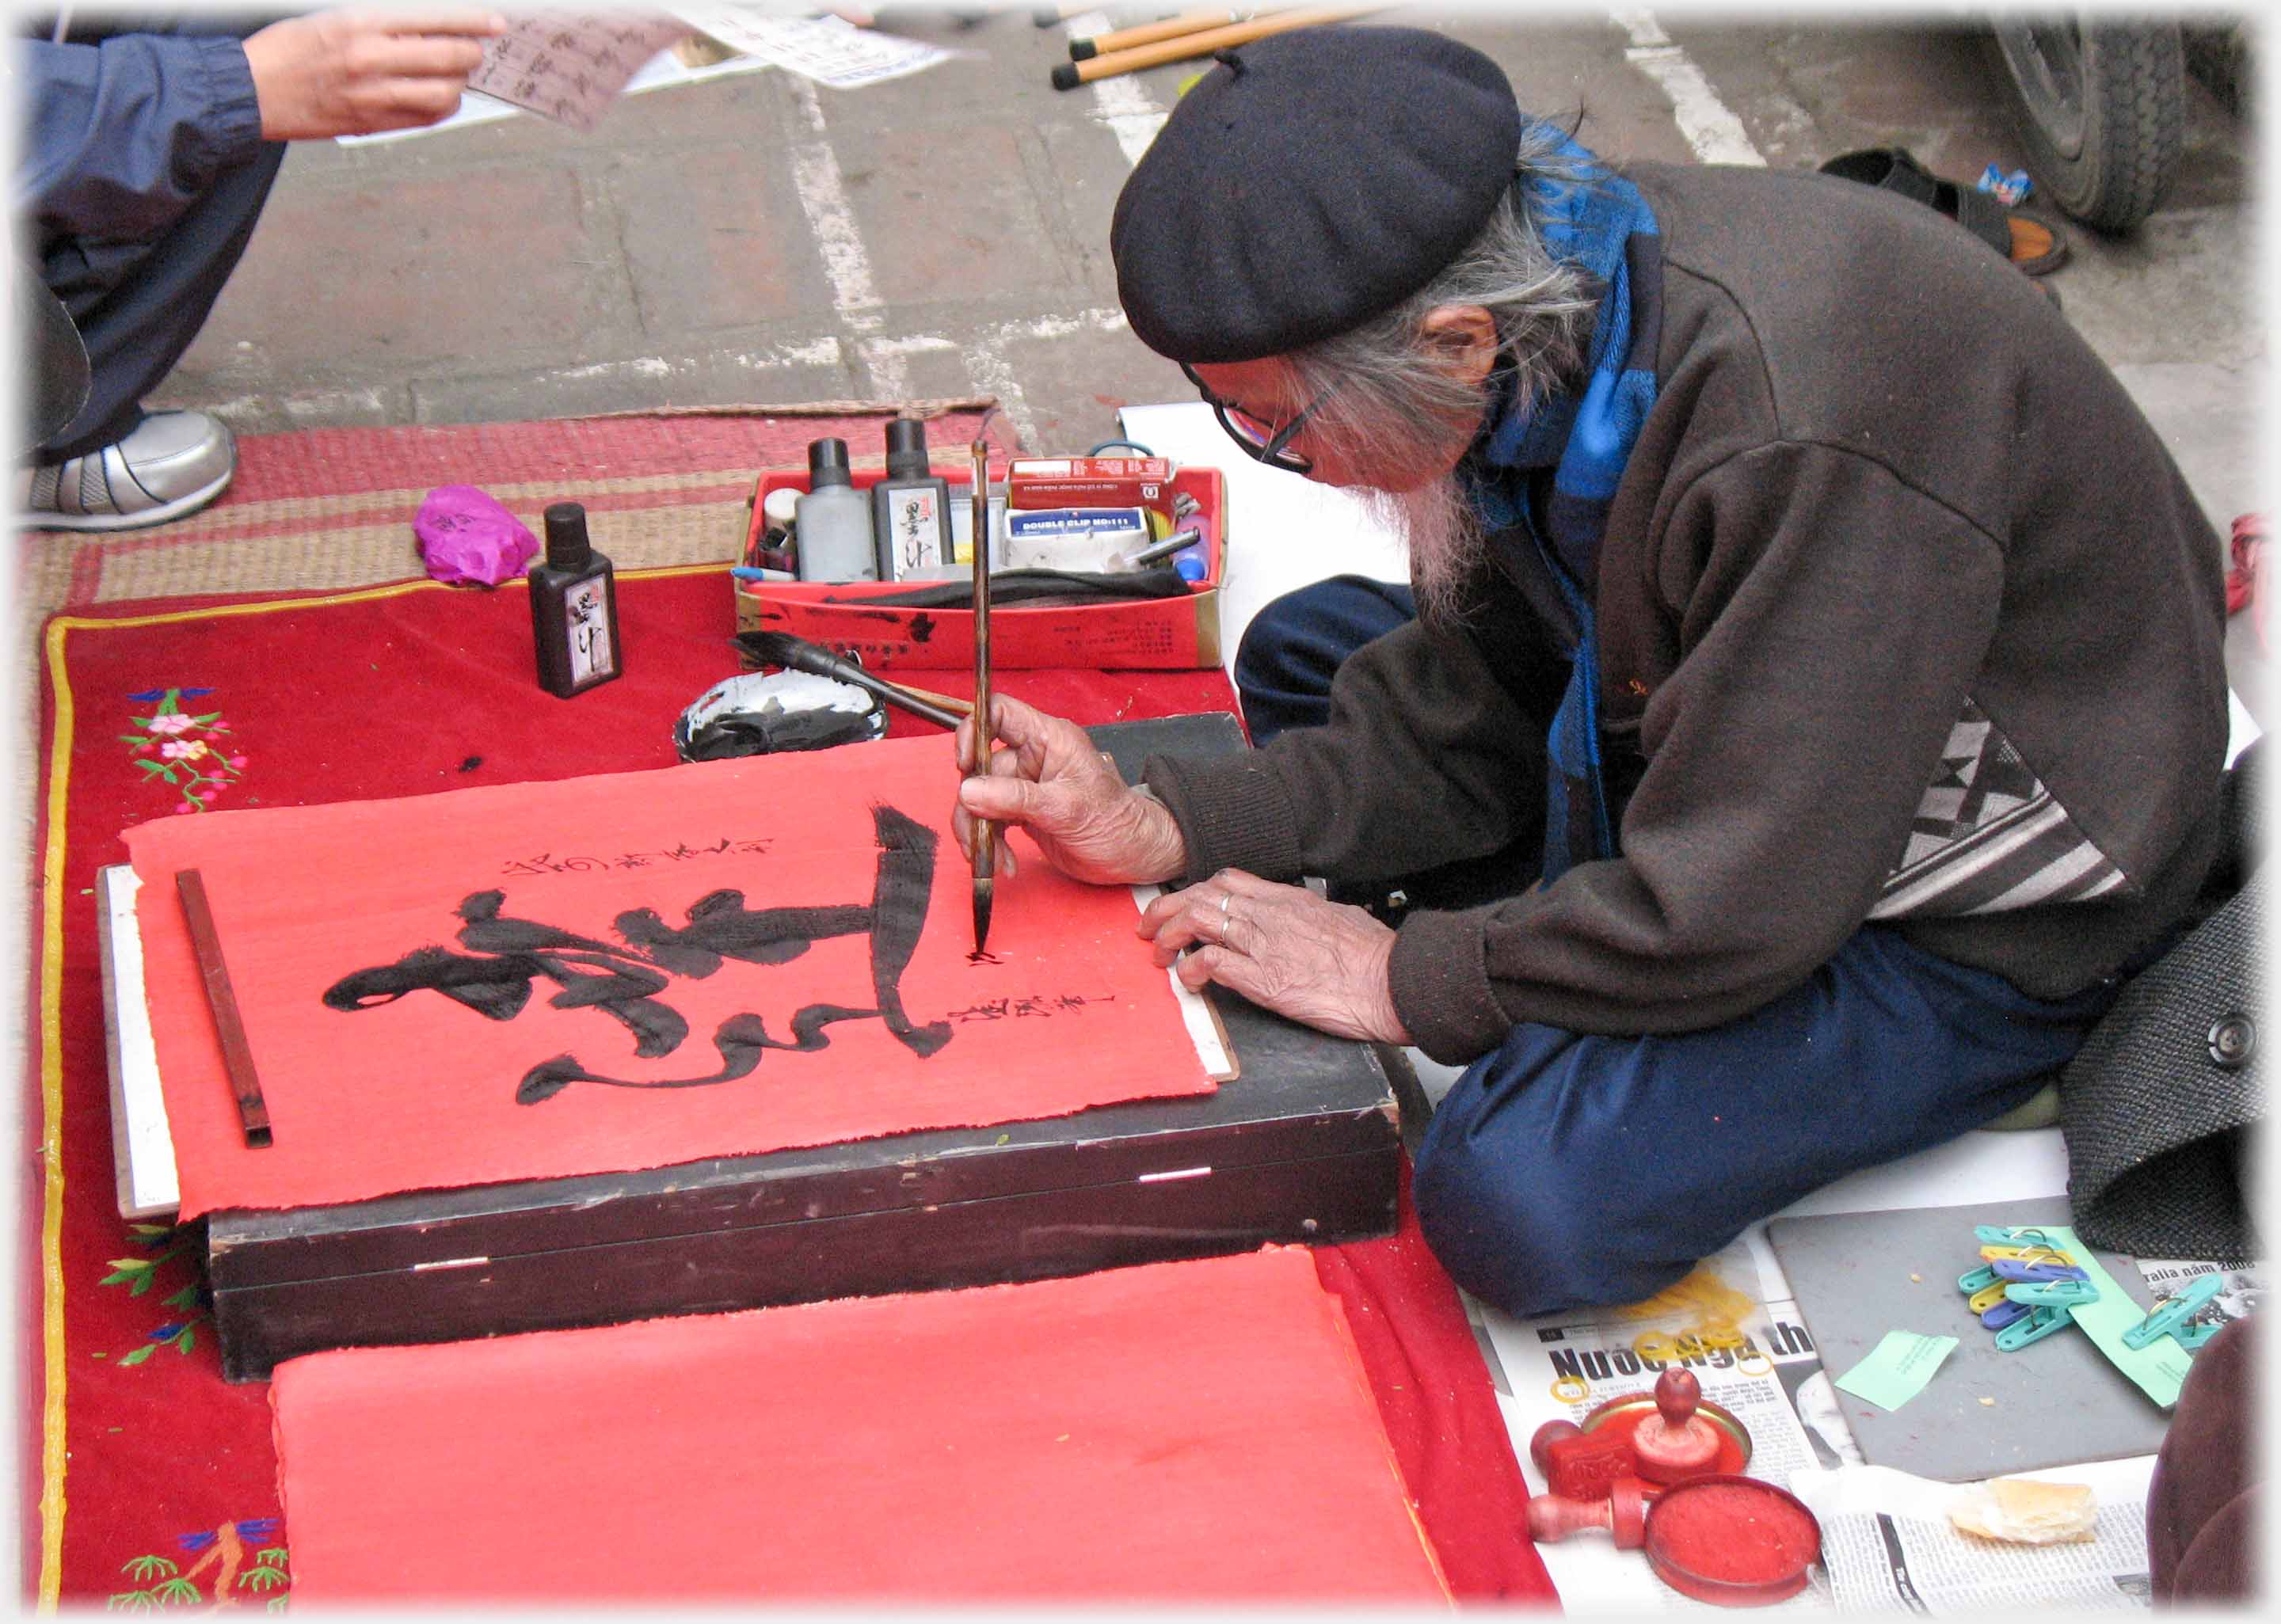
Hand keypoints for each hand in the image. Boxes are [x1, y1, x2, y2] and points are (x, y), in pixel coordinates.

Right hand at [241, 8, 506, 140]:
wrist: (251, 90)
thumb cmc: (286, 49)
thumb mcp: (333, 16)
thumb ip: (383, 22)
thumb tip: (428, 26)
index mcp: (361, 23)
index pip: (434, 18)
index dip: (472, 21)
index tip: (494, 22)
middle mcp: (372, 60)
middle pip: (449, 58)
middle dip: (471, 53)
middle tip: (473, 49)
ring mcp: (374, 96)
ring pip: (445, 93)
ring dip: (459, 83)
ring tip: (454, 74)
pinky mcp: (372, 124)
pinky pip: (427, 118)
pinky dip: (443, 106)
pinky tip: (439, 96)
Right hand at [954, 694, 1187, 885]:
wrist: (1133, 856)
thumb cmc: (1115, 822)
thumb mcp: (1065, 808)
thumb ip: (1015, 798)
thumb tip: (967, 791)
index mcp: (1048, 739)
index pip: (999, 712)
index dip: (973, 730)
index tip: (965, 764)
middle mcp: (1033, 757)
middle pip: (980, 765)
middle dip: (972, 803)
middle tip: (976, 837)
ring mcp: (1024, 786)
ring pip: (979, 798)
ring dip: (977, 831)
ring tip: (992, 862)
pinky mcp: (1021, 812)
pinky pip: (989, 821)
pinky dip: (989, 844)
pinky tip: (1003, 864)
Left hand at [1140, 869, 1411, 1045]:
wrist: (1392, 982)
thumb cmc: (1375, 958)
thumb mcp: (1341, 919)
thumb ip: (1314, 917)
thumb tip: (1312, 922)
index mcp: (1288, 899)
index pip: (1228, 880)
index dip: (1197, 891)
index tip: (1184, 906)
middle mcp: (1270, 915)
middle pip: (1201, 895)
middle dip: (1167, 910)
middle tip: (1151, 928)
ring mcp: (1264, 945)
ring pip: (1197, 920)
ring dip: (1169, 937)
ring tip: (1159, 954)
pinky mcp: (1262, 979)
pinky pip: (1210, 962)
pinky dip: (1190, 969)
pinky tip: (1187, 979)